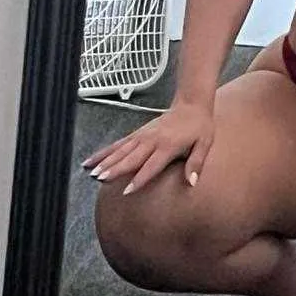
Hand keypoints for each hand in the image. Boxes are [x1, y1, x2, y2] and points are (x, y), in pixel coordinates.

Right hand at [82, 102, 214, 193]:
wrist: (191, 105)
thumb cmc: (199, 126)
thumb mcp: (204, 144)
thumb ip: (196, 163)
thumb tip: (191, 182)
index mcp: (168, 145)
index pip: (151, 165)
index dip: (139, 178)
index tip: (126, 191)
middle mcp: (152, 140)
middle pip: (130, 158)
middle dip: (115, 169)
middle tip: (100, 179)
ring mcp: (142, 136)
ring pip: (120, 150)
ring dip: (106, 161)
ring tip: (92, 172)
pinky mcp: (137, 133)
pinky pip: (118, 144)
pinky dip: (104, 152)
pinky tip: (91, 160)